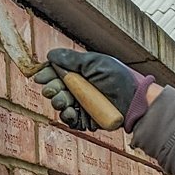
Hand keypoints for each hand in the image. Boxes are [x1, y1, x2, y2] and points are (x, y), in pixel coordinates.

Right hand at [33, 49, 154, 131]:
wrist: (134, 101)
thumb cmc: (118, 79)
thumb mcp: (95, 63)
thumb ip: (72, 59)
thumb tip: (50, 55)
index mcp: (80, 73)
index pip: (57, 73)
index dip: (47, 75)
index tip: (40, 77)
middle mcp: (79, 88)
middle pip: (55, 89)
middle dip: (51, 90)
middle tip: (53, 90)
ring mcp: (81, 104)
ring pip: (60, 105)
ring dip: (59, 103)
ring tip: (65, 102)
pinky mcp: (86, 119)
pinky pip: (70, 120)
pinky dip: (68, 117)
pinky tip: (72, 113)